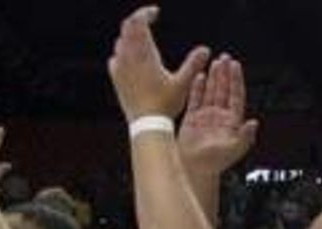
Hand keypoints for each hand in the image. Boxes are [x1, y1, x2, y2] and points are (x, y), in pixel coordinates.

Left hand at [107, 6, 210, 121]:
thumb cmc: (165, 105)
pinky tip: (130, 57)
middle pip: (127, 28)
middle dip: (138, 21)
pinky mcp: (116, 78)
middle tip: (149, 19)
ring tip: (143, 37)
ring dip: (131, 35)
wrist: (145, 124)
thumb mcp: (183, 84)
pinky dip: (123, 51)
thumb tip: (205, 50)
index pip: (138, 22)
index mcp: (144, 54)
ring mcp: (120, 67)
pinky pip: (115, 57)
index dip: (146, 13)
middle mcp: (128, 57)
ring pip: (120, 41)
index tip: (156, 12)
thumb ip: (193, 64)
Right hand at [178, 53, 258, 174]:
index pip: (236, 96)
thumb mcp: (234, 149)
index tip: (235, 66)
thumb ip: (245, 136)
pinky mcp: (192, 118)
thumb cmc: (216, 162)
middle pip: (224, 90)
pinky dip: (197, 88)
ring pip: (210, 92)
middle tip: (224, 58)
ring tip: (214, 62)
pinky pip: (195, 99)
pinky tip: (199, 76)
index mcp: (232, 122)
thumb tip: (254, 123)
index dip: (236, 80)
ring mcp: (206, 116)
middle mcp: (220, 117)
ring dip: (212, 77)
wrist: (195, 168)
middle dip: (224, 74)